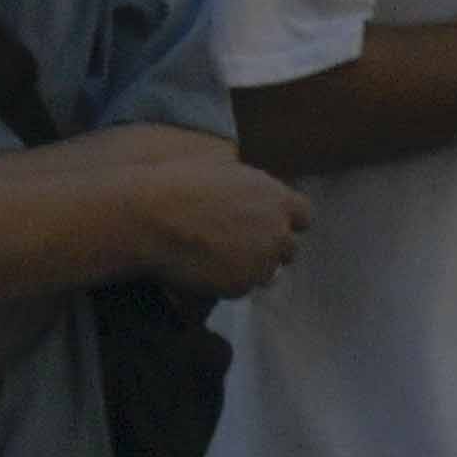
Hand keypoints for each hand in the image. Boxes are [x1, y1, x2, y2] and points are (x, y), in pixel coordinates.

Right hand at [103, 135, 309, 298]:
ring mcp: (261, 261)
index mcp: (275, 197)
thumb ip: (248, 184)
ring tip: (218, 258)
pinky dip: (228, 282)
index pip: (304, 216)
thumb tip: (248, 186)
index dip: (287, 221)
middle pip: (289, 249)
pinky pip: (242, 288)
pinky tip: (204, 269)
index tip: (269, 225)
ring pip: (268, 273)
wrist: (152, 216)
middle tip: (240, 246)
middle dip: (270, 249)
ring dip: (251, 268)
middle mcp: (276, 231)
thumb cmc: (180, 184)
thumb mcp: (223, 168)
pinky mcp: (241, 285)